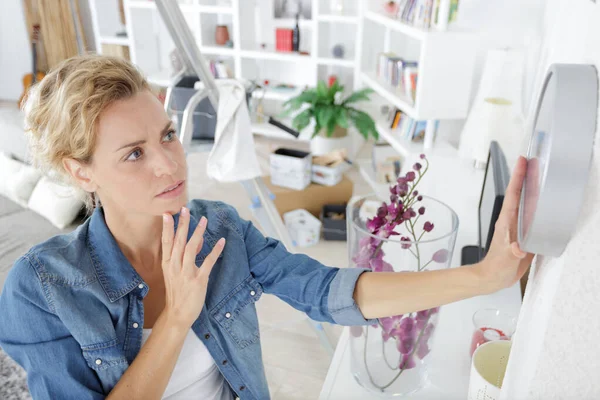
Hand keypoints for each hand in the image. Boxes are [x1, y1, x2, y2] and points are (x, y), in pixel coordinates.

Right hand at [161, 207, 224, 328]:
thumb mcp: (175, 272)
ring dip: (197, 233)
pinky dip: (215, 251)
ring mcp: (186, 274)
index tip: (168, 214)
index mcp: (167, 264)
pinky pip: (207, 263)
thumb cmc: (177, 292)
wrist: (177, 314)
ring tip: (203, 220)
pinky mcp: (198, 281)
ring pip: (191, 249)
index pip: (166, 242)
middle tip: (184, 209)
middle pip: (178, 241)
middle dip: (182, 224)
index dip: (167, 228)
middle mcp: (175, 267)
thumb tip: (196, 240)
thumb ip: (184, 256)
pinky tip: (221, 241)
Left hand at [476, 156, 534, 293]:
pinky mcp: (524, 234)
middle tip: (533, 160)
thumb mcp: (505, 259)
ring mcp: (517, 226)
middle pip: (519, 193)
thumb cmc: (496, 267)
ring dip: (532, 189)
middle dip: (525, 176)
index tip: (522, 161)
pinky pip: (532, 216)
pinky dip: (538, 206)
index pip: (513, 194)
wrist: (493, 278)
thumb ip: (512, 253)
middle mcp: (512, 220)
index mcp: (506, 221)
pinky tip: (546, 203)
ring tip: (540, 175)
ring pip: (526, 203)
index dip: (517, 177)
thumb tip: (518, 249)